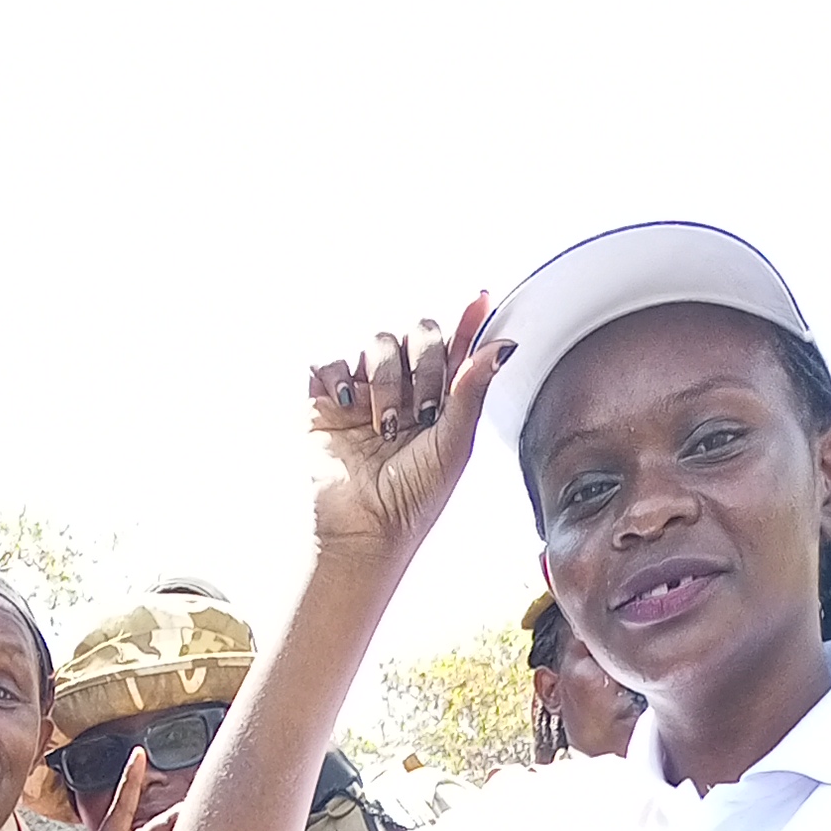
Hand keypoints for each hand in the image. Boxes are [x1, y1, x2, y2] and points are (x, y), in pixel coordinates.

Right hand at [304, 295, 508, 568]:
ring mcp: (363, 392)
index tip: (481, 300)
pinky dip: (339, 374)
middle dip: (422, 365)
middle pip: (416, 334)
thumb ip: (473, 390)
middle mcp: (402, 389)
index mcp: (438, 400)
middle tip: (421, 410)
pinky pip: (331, 360)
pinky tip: (349, 405)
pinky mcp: (325, 401)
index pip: (454, 347)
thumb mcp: (454, 444)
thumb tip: (504, 344)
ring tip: (385, 426)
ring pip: (377, 342)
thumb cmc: (413, 501)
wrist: (365, 530)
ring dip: (385, 380)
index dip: (468, 323)